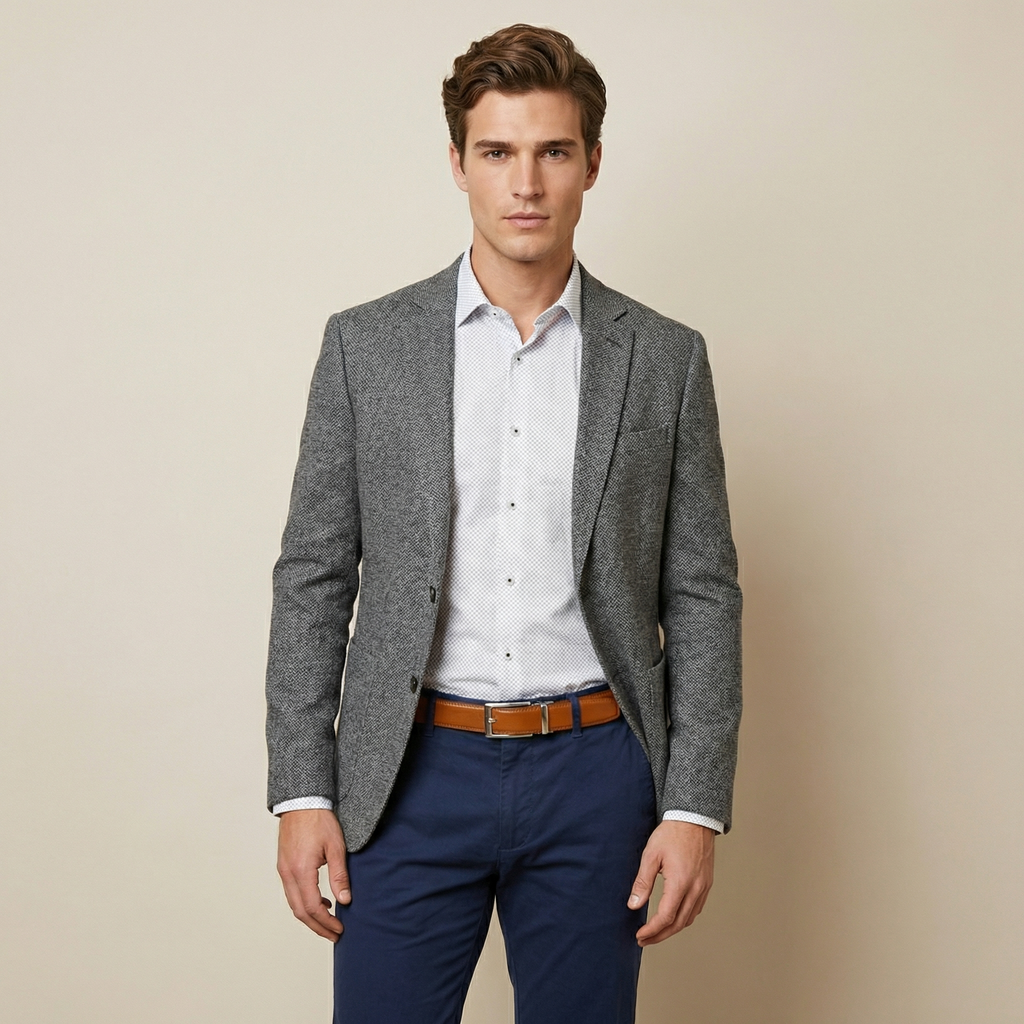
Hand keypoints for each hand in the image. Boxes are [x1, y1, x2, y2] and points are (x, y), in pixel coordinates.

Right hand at [277, 808, 350, 940]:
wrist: (301, 801)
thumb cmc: (319, 820)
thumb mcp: (336, 847)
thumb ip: (339, 875)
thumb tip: (345, 900)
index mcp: (301, 870)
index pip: (312, 907)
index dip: (326, 922)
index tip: (339, 929)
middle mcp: (288, 873)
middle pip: (300, 912)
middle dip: (317, 927)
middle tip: (334, 934)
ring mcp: (283, 869)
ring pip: (294, 903)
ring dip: (310, 916)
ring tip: (328, 922)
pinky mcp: (283, 865)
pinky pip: (291, 892)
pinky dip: (304, 903)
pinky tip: (320, 900)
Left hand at [629, 820, 714, 945]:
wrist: (694, 818)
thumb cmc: (671, 833)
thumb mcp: (651, 855)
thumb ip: (643, 882)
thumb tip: (633, 905)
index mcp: (681, 883)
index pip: (665, 917)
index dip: (652, 930)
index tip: (639, 936)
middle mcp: (696, 889)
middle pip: (678, 923)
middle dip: (660, 935)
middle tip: (644, 940)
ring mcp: (704, 887)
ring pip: (689, 918)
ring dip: (672, 929)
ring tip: (656, 932)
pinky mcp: (707, 883)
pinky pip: (697, 908)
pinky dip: (684, 918)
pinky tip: (674, 917)